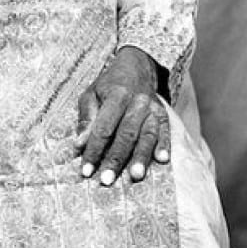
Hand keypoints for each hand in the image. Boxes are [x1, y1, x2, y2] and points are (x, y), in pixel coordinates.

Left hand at [76, 46, 170, 185]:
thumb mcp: (90, 95)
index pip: (103, 128)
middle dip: (116, 159)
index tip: (86, 170)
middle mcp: (137, 101)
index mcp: (117, 95)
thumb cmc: (108, 86)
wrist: (136, 67)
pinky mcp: (163, 114)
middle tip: (107, 180)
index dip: (94, 150)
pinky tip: (162, 160)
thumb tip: (80, 145)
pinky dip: (164, 145)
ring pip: (147, 135)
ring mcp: (153, 108)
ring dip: (141, 157)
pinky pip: (166, 131)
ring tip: (135, 176)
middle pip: (126, 134)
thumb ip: (86, 120)